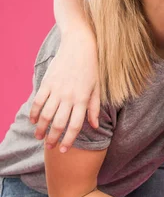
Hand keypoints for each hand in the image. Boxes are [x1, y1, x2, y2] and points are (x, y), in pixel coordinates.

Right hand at [29, 28, 99, 152]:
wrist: (80, 46)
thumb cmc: (92, 68)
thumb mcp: (97, 88)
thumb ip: (94, 108)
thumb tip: (94, 126)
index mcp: (83, 99)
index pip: (75, 125)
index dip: (69, 140)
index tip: (64, 151)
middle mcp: (69, 97)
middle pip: (59, 123)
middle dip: (53, 138)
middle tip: (49, 147)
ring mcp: (57, 90)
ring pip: (46, 115)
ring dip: (41, 128)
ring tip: (39, 137)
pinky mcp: (47, 82)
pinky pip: (38, 101)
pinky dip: (34, 113)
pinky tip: (34, 121)